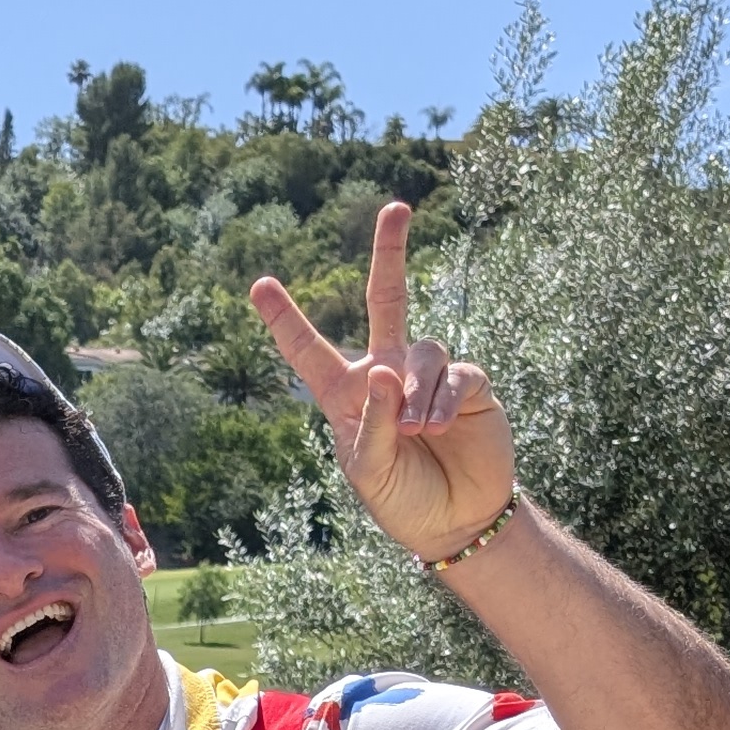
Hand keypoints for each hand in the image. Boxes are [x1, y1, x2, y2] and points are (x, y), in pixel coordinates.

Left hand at [250, 204, 515, 565]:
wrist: (454, 520)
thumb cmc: (401, 498)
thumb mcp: (369, 470)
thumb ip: (373, 423)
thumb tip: (386, 371)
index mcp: (347, 394)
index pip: (311, 351)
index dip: (286, 319)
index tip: (259, 284)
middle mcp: (389, 373)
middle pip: (389, 299)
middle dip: (391, 253)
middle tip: (395, 208)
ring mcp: (430, 374)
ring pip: (423, 351)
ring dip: (417, 393)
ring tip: (417, 433)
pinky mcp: (469, 384)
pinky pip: (455, 374)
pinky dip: (443, 400)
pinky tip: (437, 428)